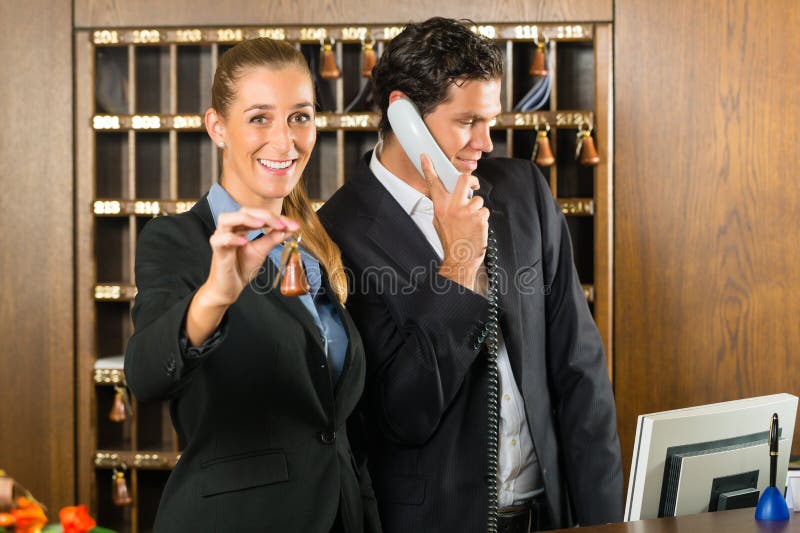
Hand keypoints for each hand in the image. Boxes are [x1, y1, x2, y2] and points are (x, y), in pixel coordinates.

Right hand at [186, 208, 298, 345]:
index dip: (276, 218)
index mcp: (241, 226)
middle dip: (265, 216)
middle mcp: (230, 228)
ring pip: (226, 219)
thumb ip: (273, 238)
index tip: (294, 225)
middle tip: (282, 225)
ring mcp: (221, 238)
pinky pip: (220, 239)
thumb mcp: (262, 251)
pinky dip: (232, 238)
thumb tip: (290, 228)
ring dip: (245, 219)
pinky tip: (245, 242)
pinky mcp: (216, 250)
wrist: (230, 288)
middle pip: (244, 211)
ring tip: (261, 224)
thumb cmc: (242, 268)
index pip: (258, 214)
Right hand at [421, 153, 488, 290]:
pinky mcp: (479, 217)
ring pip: (478, 199)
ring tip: (471, 222)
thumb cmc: (450, 241)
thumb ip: (442, 207)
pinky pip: (484, 211)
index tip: (425, 156)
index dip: (428, 168)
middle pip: (464, 180)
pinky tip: (476, 228)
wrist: (460, 258)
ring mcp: (467, 212)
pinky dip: (482, 219)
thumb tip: (445, 196)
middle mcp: (452, 207)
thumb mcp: (438, 222)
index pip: (433, 184)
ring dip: (477, 209)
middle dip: (471, 180)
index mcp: (440, 207)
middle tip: (473, 185)